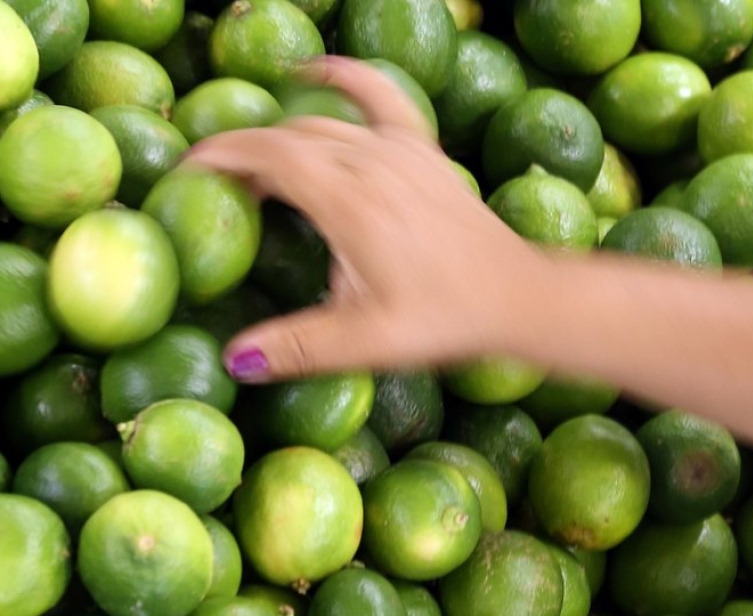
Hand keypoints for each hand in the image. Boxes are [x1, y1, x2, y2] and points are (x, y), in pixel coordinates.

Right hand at [184, 58, 545, 382]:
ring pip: (326, 122)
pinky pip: (381, 99)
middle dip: (246, 155)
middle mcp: (372, 162)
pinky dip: (347, 80)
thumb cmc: (446, 320)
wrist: (518, 297)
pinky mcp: (426, 153)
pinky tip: (318, 71)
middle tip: (220, 192)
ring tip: (258, 163)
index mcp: (349, 201)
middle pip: (290, 138)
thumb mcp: (367, 341)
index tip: (188, 175)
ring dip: (284, 136)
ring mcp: (403, 151)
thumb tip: (235, 361)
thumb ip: (299, 347)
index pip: (266, 156)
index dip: (220, 158)